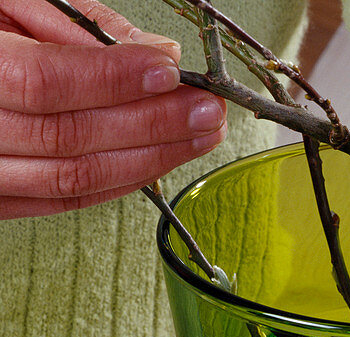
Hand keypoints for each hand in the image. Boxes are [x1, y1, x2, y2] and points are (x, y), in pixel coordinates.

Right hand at [0, 0, 226, 218]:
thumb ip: (72, 22)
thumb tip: (151, 50)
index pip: (43, 83)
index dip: (112, 80)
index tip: (169, 72)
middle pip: (68, 138)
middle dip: (151, 125)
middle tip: (206, 110)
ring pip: (73, 178)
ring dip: (150, 159)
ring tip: (198, 135)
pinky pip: (64, 199)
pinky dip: (120, 181)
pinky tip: (160, 159)